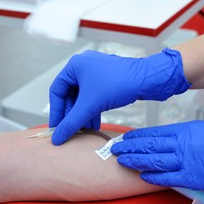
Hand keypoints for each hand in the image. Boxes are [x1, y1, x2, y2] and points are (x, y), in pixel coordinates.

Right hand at [49, 48, 189, 144]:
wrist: (147, 79)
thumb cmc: (119, 83)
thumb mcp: (90, 105)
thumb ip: (71, 122)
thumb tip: (57, 138)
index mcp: (75, 65)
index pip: (57, 91)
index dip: (56, 111)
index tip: (57, 127)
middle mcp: (84, 66)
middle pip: (70, 95)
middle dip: (72, 115)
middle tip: (70, 131)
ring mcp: (96, 72)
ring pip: (83, 98)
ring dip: (82, 115)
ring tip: (83, 131)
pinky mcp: (108, 80)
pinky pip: (94, 96)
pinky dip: (92, 110)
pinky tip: (94, 124)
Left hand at [111, 120, 203, 192]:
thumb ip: (187, 135)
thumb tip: (174, 139)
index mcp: (185, 130)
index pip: (153, 133)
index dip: (137, 136)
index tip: (126, 137)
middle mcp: (182, 144)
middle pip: (149, 146)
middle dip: (130, 147)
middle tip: (116, 148)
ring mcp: (186, 161)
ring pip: (153, 161)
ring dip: (135, 160)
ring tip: (122, 160)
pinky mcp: (192, 177)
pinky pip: (167, 177)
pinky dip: (153, 176)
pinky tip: (142, 175)